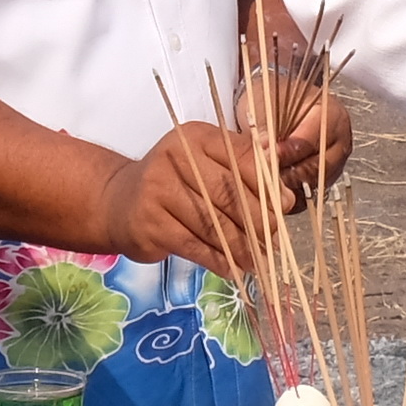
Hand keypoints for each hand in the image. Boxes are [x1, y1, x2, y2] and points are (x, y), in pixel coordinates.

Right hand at [104, 118, 298, 273]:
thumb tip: (286, 194)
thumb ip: (246, 173)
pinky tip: (232, 269)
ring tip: (257, 259)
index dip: (267, 185)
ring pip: (213, 223)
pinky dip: (218, 260)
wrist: (118, 203)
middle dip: (257, 220)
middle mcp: (175, 157)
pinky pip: (194, 245)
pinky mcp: (150, 222)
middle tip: (273, 239)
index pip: (241, 158)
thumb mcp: (207, 165)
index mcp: (196, 136)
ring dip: (240, 246)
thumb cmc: (175, 184)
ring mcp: (158, 189)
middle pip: (228, 192)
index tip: (285, 206)